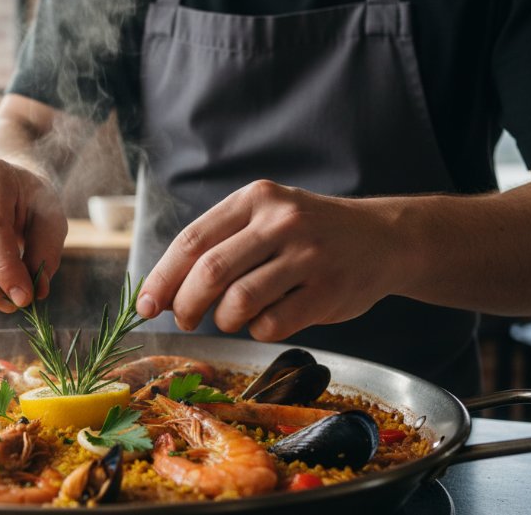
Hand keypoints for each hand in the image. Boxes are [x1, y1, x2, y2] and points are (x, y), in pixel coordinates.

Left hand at [135, 180, 406, 339]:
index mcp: (255, 199)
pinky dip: (257, 331)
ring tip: (229, 318)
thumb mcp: (266, 217)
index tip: (145, 305)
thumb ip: (219, 244)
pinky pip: (271, 324)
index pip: (192, 240)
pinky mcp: (328, 290)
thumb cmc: (309, 234)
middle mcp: (280, 221)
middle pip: (209, 272)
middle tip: (182, 319)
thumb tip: (163, 290)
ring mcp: (308, 255)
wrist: (384, 239)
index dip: (162, 277)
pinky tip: (265, 321)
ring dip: (223, 320)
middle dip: (185, 304)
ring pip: (239, 301)